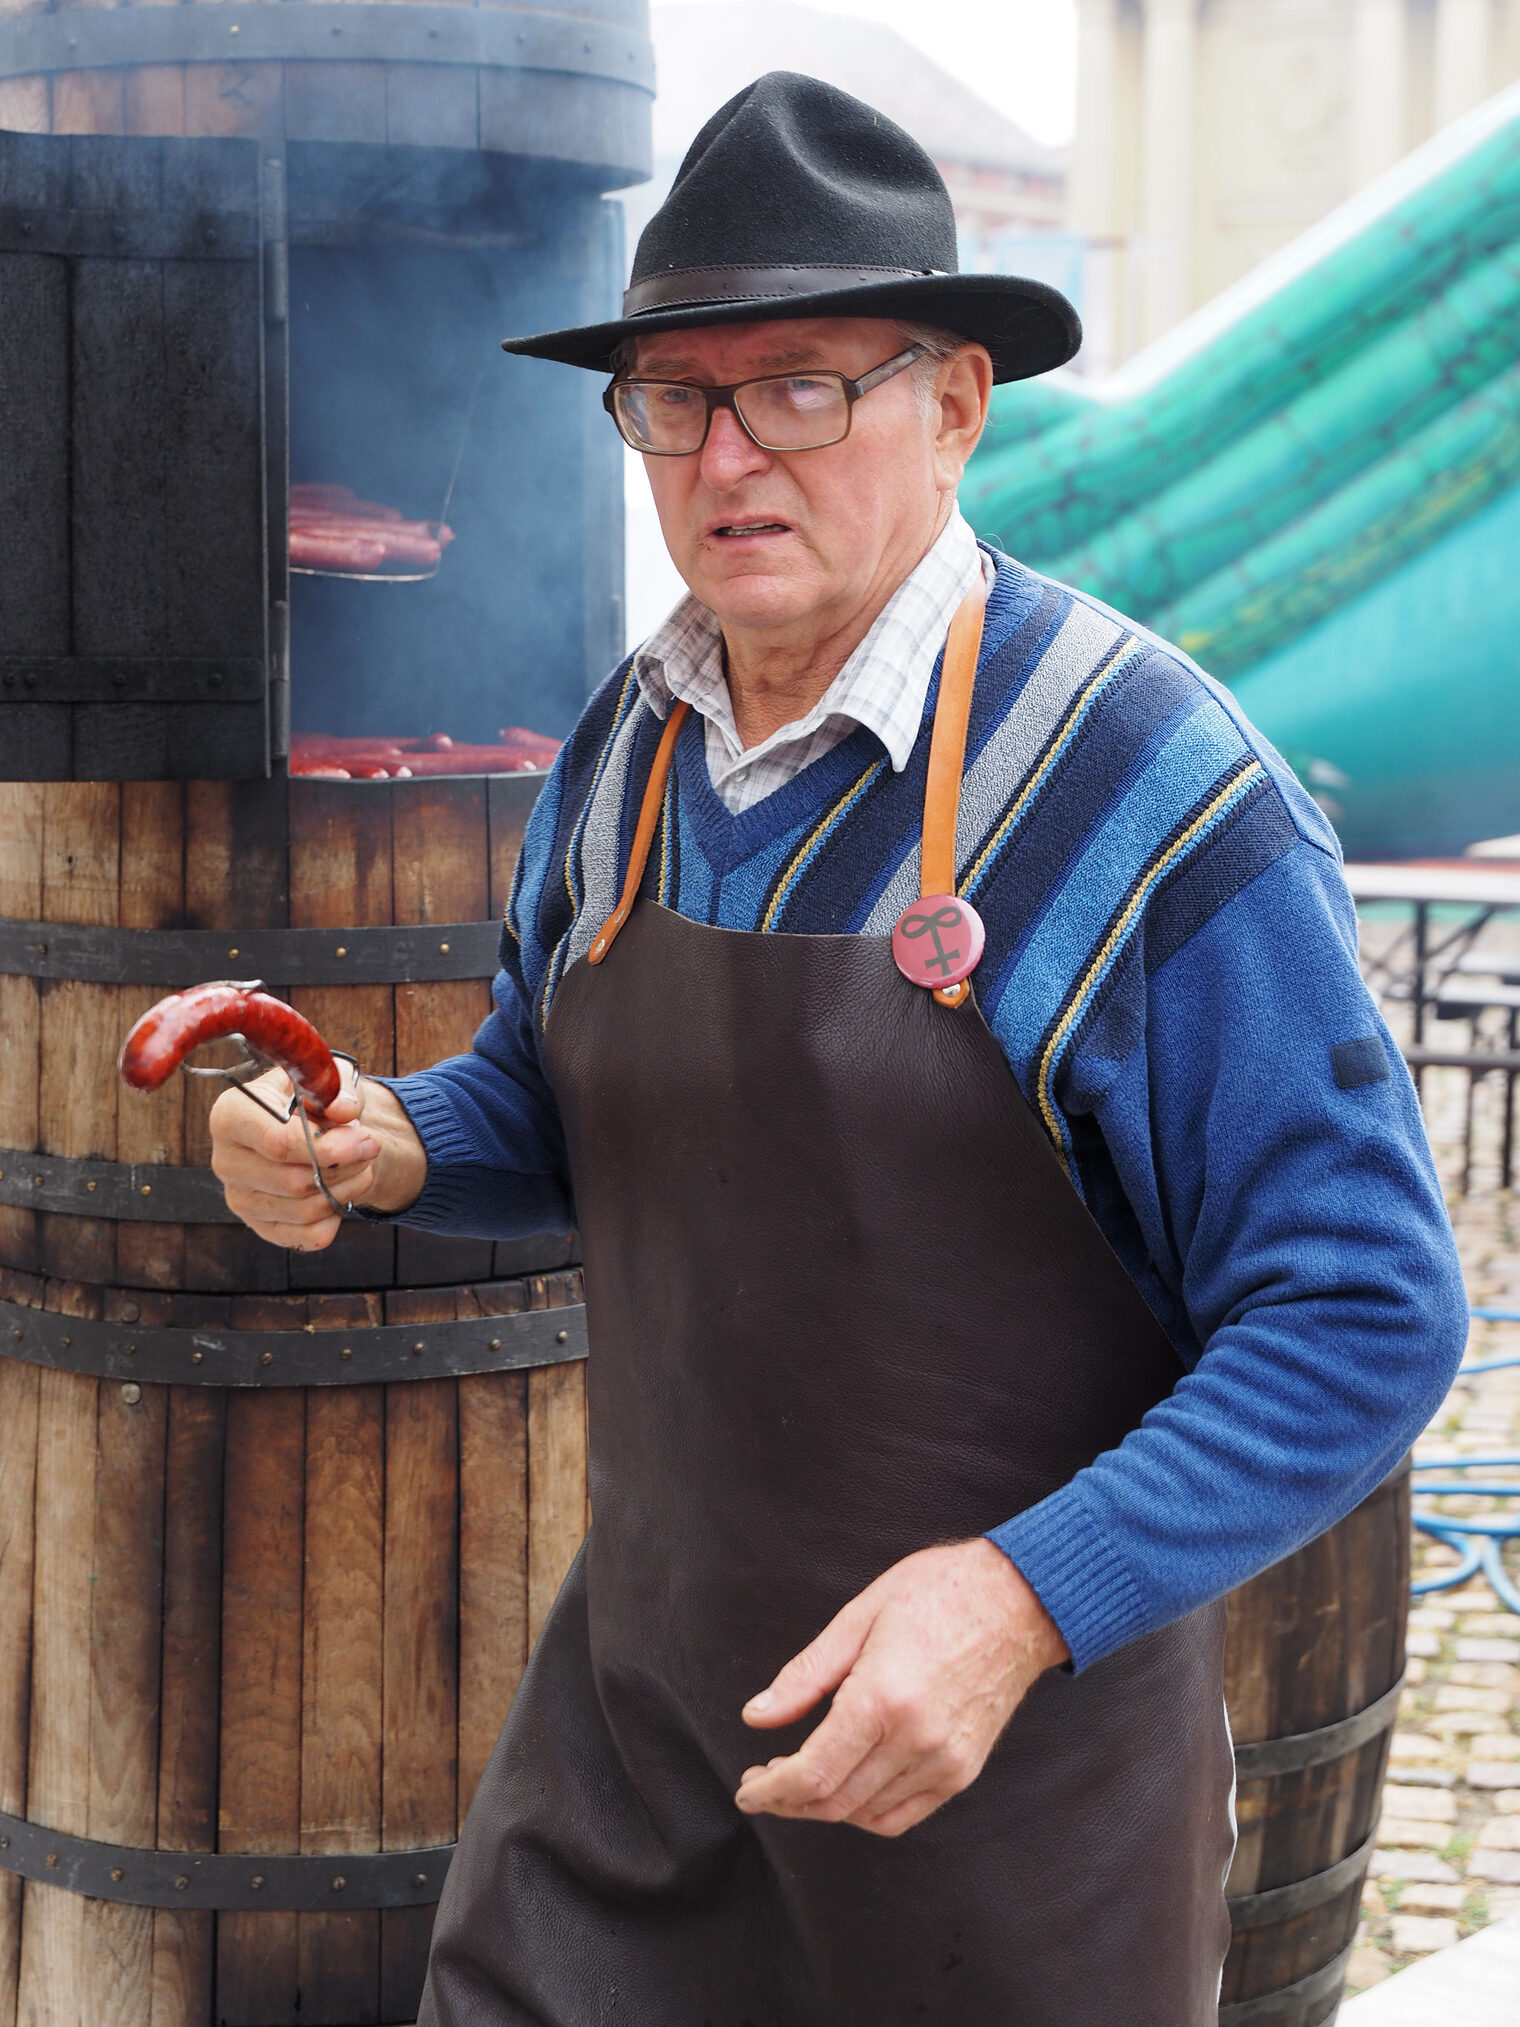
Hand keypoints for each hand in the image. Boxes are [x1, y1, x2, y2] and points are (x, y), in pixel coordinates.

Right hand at [210, 1064, 426, 1248]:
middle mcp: (226, 1161)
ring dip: (347, 1189)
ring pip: (305, 1210)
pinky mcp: (260, 1226)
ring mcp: (240, 1198)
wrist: (310, 1125)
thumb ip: (335, 1087)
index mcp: (232, 1115)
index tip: (365, 1141)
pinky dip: (336, 1216)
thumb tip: (344, 1111)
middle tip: (369, 1147)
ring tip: (360, 1165)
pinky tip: (340, 1191)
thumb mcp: (326, 1078)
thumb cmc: (313, 1098)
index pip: (276, 1142)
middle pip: (293, 1181)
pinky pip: (309, 1236)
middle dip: (345, 1167)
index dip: (327, 1148)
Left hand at [734, 1539, 1067, 1838]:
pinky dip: (866, 1813)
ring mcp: (944, 1761)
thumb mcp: (859, 1617)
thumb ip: (805, 1675)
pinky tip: (847, 1787)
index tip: (746, 1789)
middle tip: (763, 1780)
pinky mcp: (963, 1771)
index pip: (812, 1774)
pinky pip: (904, 1815)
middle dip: (788, 1801)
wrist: (1019, 1600)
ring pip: (865, 1814)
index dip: (770, 1791)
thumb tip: (757, 1716)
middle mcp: (915, 1740)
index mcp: (882, 1698)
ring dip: (824, 1808)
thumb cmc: (938, 1592)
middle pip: (834, 1801)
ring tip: (798, 1780)